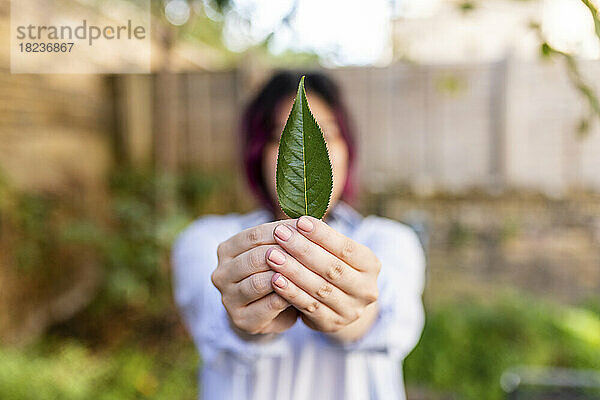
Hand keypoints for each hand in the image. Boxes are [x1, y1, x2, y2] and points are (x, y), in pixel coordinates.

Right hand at [211, 221, 299, 335]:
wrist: (268, 313)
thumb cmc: (275, 274)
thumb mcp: (276, 252)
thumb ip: (285, 236)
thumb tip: (307, 217)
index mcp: (226, 250)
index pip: (254, 235)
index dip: (283, 230)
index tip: (308, 228)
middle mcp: (221, 273)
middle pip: (255, 257)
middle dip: (285, 253)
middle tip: (311, 251)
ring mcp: (228, 298)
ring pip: (258, 282)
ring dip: (285, 275)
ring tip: (309, 270)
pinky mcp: (241, 319)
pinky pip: (268, 305)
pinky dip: (288, 296)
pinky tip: (304, 291)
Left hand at [266, 216, 380, 338]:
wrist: (341, 305)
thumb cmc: (333, 266)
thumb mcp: (336, 252)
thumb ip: (322, 236)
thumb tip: (298, 211)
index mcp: (371, 265)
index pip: (346, 247)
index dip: (322, 235)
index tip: (299, 221)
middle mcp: (366, 289)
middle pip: (332, 268)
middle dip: (303, 249)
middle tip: (279, 234)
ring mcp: (351, 310)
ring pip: (319, 288)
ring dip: (293, 271)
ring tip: (271, 255)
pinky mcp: (332, 324)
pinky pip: (309, 307)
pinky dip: (290, 293)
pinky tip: (274, 280)